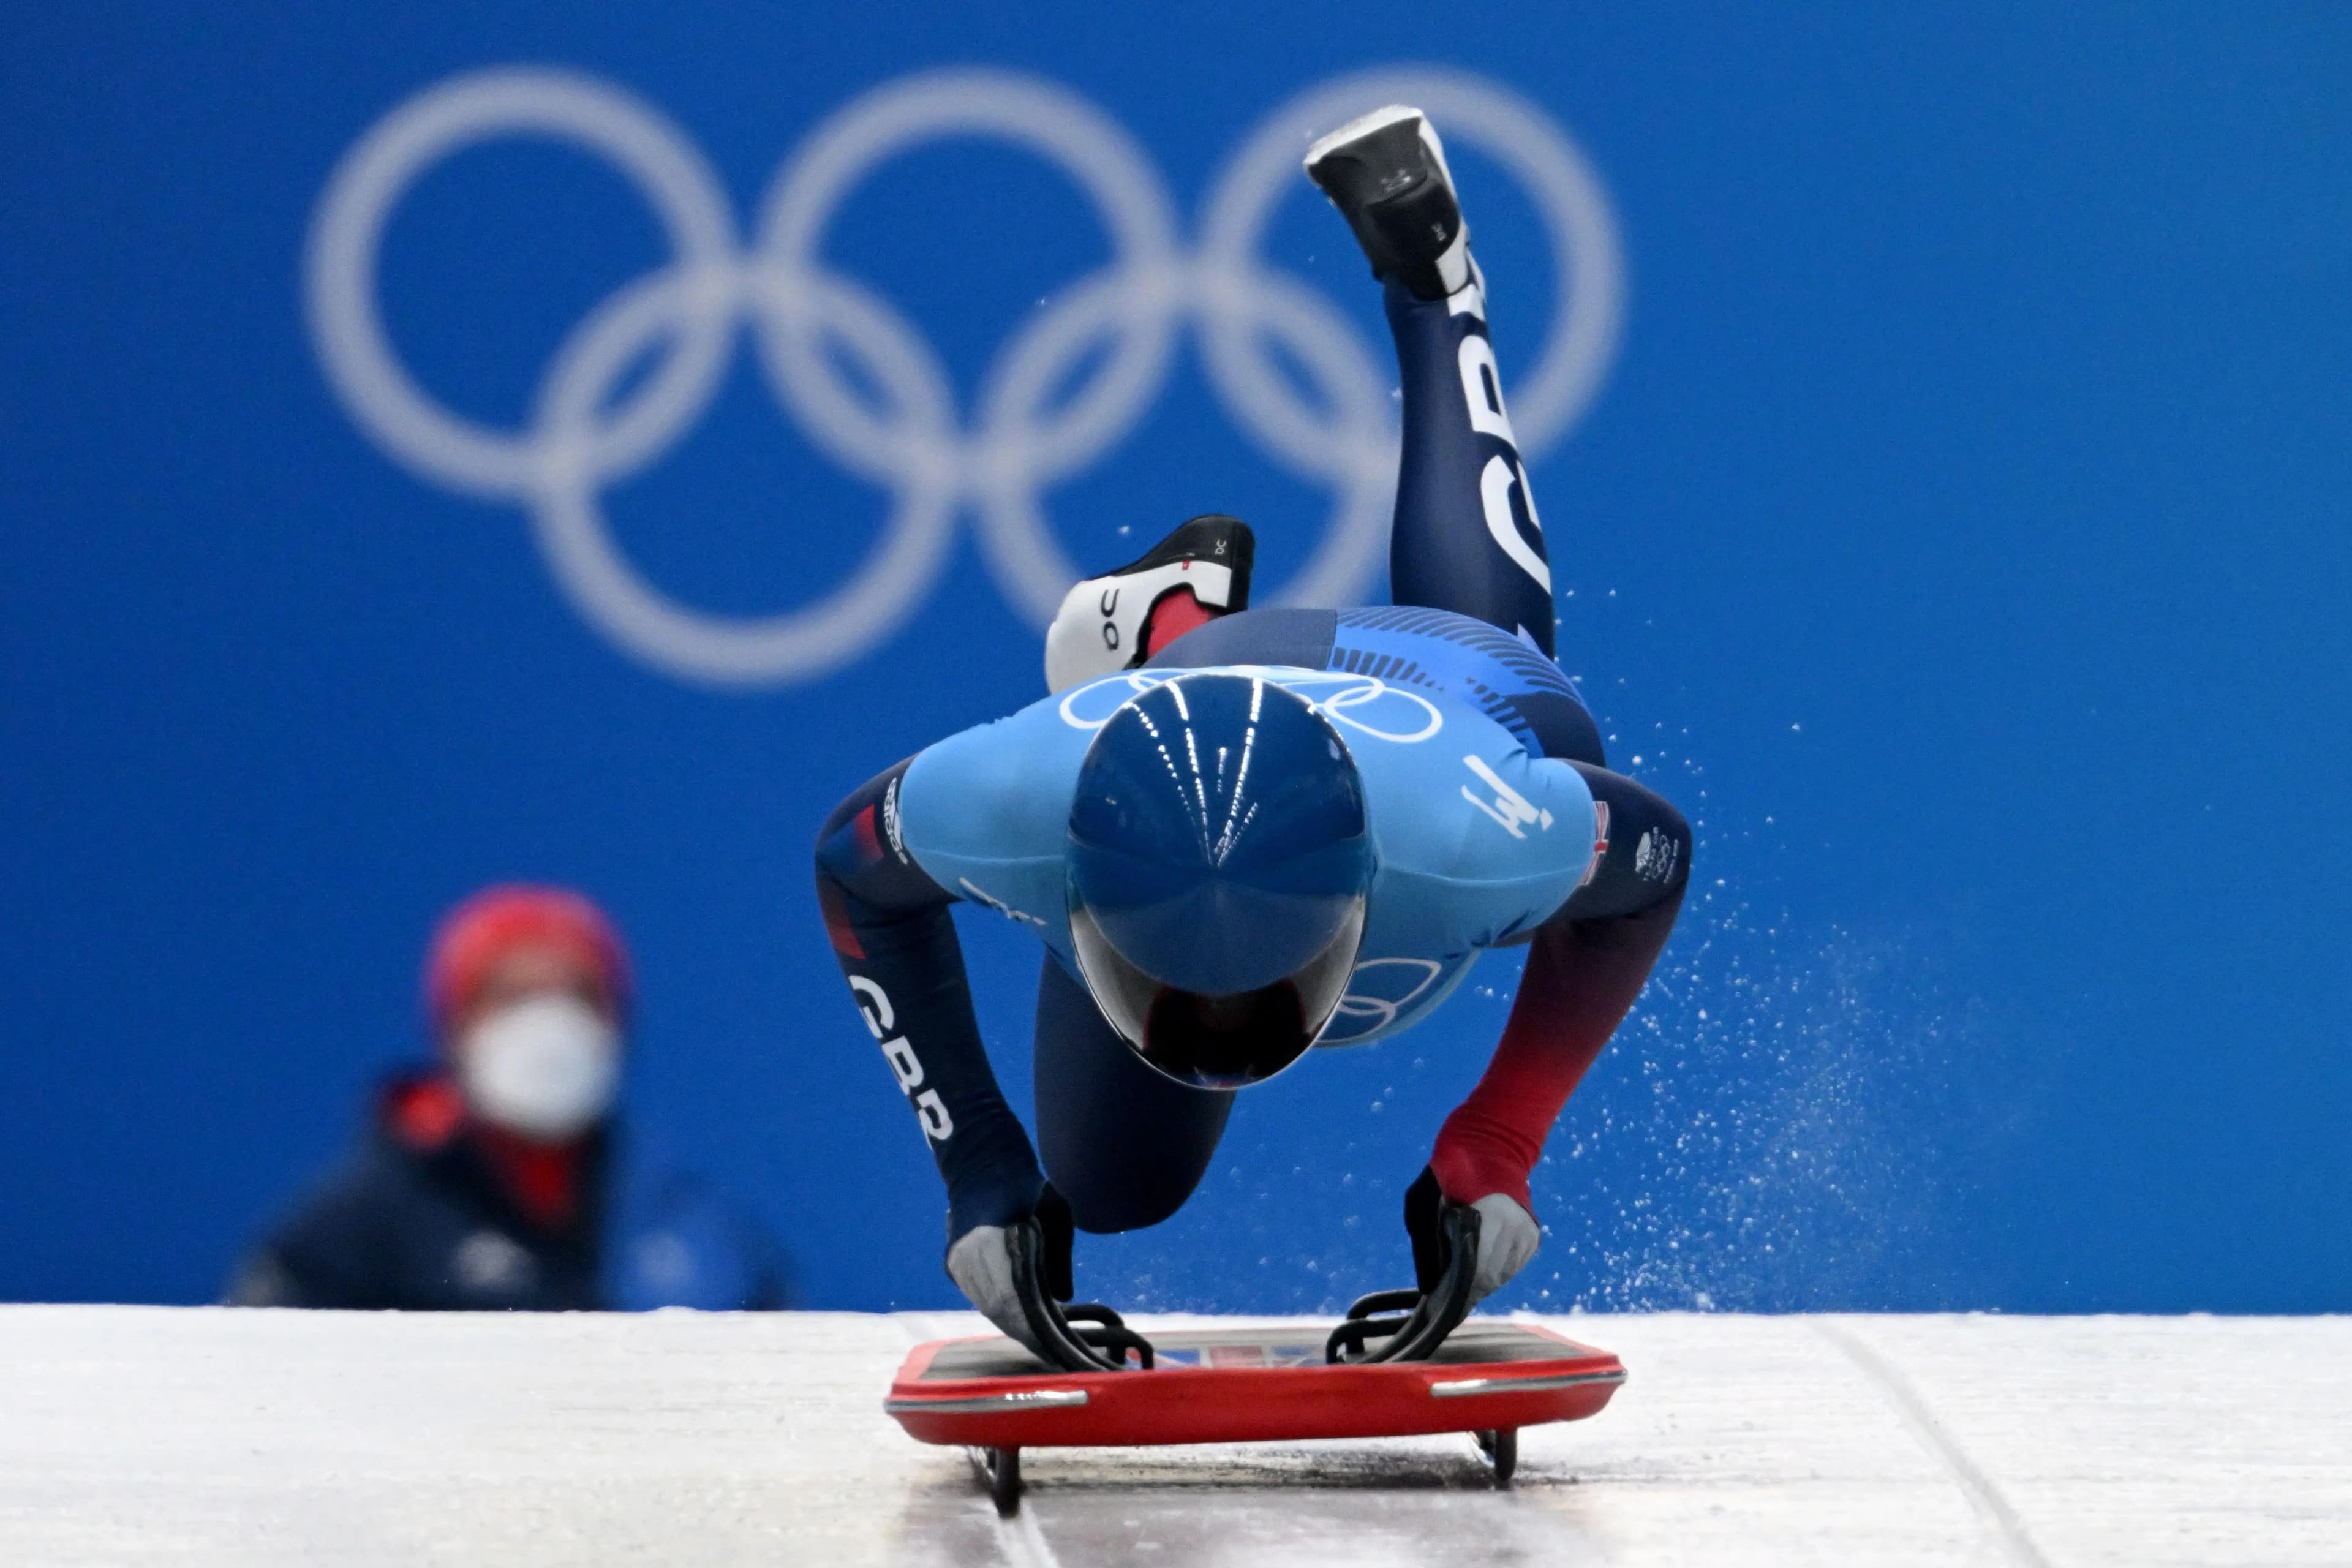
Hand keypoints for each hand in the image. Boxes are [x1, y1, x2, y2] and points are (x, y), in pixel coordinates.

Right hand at [944, 1186, 1075, 1358]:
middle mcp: (965, 1257)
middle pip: (997, 1308)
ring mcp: (956, 1262)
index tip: (1053, 1338)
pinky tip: (1022, 1315)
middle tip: (1054, 1345)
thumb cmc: (1027, 1184)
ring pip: (986, 1305)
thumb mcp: (1055, 1214)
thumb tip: (1063, 1297)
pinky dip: (1000, 1307)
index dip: (1031, 1324)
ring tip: (1042, 1335)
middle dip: (1026, 1328)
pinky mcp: (952, 1264)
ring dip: (1014, 1320)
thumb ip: (1058, 1258)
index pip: (1010, 1299)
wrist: (983, 1161)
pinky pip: (978, 1295)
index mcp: (988, 1244)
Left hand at [1405, 1166, 1539, 1307]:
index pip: (1477, 1269)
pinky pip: (1514, 1266)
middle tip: (1450, 1297)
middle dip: (1470, 1289)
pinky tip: (1482, 1266)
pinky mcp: (1533, 1235)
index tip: (1442, 1303)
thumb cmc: (1446, 1176)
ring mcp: (1527, 1231)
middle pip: (1491, 1277)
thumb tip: (1427, 1288)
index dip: (1459, 1289)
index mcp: (1491, 1216)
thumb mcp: (1421, 1204)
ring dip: (1484, 1281)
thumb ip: (1424, 1245)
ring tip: (1464, 1282)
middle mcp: (1515, 1226)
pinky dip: (1498, 1271)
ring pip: (1504, 1275)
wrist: (1487, 1147)